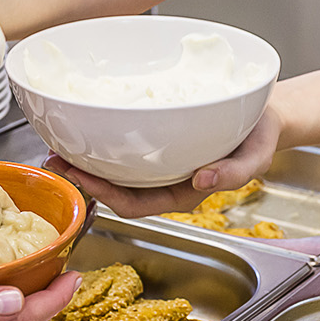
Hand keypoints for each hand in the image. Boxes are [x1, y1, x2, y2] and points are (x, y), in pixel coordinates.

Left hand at [46, 107, 283, 216]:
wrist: (266, 115)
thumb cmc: (260, 139)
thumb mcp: (256, 158)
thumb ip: (234, 174)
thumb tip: (201, 179)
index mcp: (182, 193)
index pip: (133, 205)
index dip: (104, 195)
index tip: (79, 176)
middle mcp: (164, 181)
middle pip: (114, 190)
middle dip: (81, 178)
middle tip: (53, 159)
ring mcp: (159, 163)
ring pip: (114, 169)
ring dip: (85, 159)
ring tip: (59, 142)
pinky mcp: (158, 141)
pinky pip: (124, 147)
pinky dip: (101, 139)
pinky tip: (85, 124)